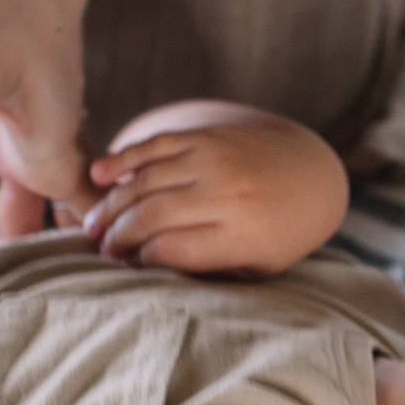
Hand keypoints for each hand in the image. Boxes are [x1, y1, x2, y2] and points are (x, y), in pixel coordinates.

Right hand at [80, 101, 348, 274]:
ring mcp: (215, 160)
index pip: (169, 251)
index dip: (138, 261)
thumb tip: (145, 269)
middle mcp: (226, 195)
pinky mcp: (207, 135)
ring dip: (111, 205)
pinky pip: (154, 145)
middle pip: (151, 217)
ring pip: (145, 182)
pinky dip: (123, 159)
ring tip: (93, 226)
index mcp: (240, 236)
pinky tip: (99, 176)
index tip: (124, 267)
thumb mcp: (256, 267)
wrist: (311, 176)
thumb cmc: (279, 235)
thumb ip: (208, 269)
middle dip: (117, 236)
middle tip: (100, 250)